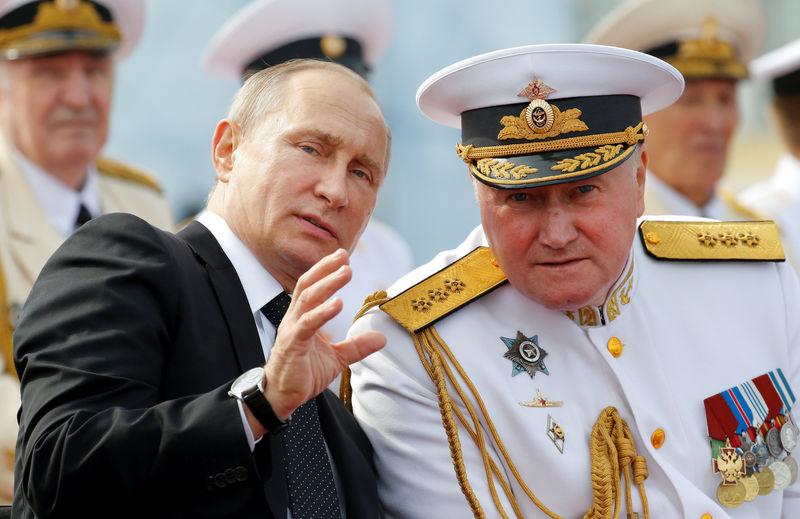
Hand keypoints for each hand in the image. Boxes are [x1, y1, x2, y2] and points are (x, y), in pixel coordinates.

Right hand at [263, 248, 385, 419]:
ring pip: (308, 299)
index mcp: (302, 318)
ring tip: (345, 272)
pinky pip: (307, 324)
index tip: (343, 256)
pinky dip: (322, 312)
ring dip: (327, 283)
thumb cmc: (303, 373)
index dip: (325, 270)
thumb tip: (382, 338)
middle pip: (308, 285)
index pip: (312, 286)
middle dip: (326, 269)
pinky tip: (337, 303)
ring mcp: (292, 330)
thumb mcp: (337, 358)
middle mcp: (294, 319)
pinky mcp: (292, 345)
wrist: (282, 397)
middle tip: (344, 256)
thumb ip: (357, 346)